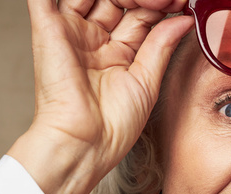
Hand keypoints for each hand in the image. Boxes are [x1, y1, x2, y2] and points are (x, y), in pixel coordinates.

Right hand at [8, 0, 192, 193]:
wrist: (86, 143)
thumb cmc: (112, 126)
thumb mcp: (147, 82)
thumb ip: (162, 45)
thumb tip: (183, 18)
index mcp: (116, 52)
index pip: (139, 13)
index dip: (160, 5)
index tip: (181, 3)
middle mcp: (93, 39)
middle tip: (167, 1)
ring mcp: (71, 31)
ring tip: (148, 1)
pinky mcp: (47, 27)